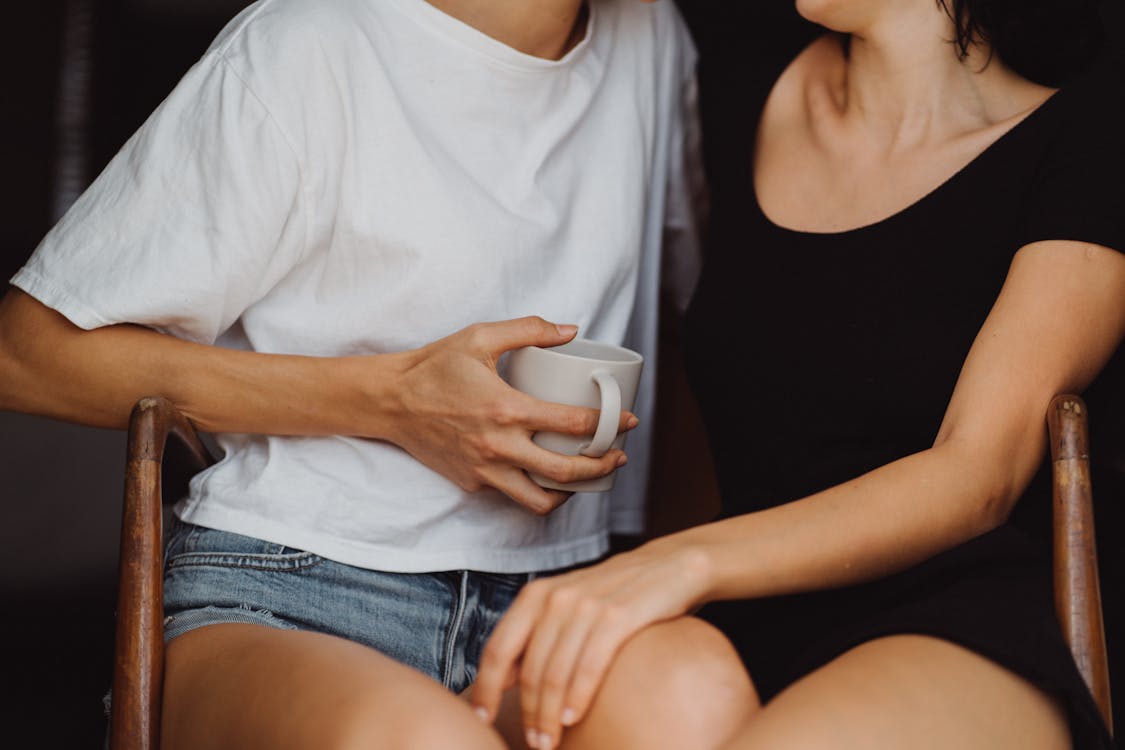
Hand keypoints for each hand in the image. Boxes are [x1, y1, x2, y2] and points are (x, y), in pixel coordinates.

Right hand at [380, 317, 636, 513]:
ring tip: (588, 476)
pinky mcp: (472, 482)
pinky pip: (512, 494)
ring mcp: (484, 470)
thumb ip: (529, 329)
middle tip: (619, 456)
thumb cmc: (434, 367)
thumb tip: (571, 330)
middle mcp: (498, 446)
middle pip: (566, 472)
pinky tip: (548, 473)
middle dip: (602, 466)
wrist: (390, 401)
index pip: (573, 425)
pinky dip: (536, 489)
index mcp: (506, 409)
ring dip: (572, 493)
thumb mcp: (480, 336)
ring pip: (540, 500)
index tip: (629, 420)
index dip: (610, 425)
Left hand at [472, 541, 711, 749]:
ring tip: (550, 742)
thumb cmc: (612, 594)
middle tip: (534, 744)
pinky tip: (572, 718)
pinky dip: (578, 697)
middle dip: (527, 715)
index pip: (497, 650)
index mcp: (535, 595)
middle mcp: (555, 598)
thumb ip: (535, 634)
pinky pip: (589, 666)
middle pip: (528, 671)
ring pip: (555, 674)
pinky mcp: (617, 617)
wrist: (668, 567)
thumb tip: (504, 678)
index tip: (481, 720)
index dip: (485, 689)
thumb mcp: (566, 604)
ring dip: (549, 716)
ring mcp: (586, 606)